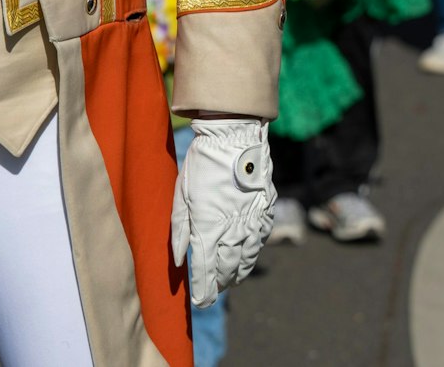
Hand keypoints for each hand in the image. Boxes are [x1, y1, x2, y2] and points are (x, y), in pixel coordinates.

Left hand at [170, 117, 274, 307]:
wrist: (234, 139)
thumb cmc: (202, 165)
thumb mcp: (182, 195)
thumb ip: (180, 231)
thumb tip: (179, 261)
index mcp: (209, 227)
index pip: (206, 270)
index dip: (203, 290)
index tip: (199, 304)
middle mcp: (233, 230)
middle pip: (227, 269)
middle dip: (218, 285)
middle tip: (211, 294)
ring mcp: (252, 223)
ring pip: (245, 260)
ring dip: (235, 274)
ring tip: (227, 282)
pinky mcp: (265, 214)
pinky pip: (258, 244)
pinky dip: (250, 256)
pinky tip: (245, 260)